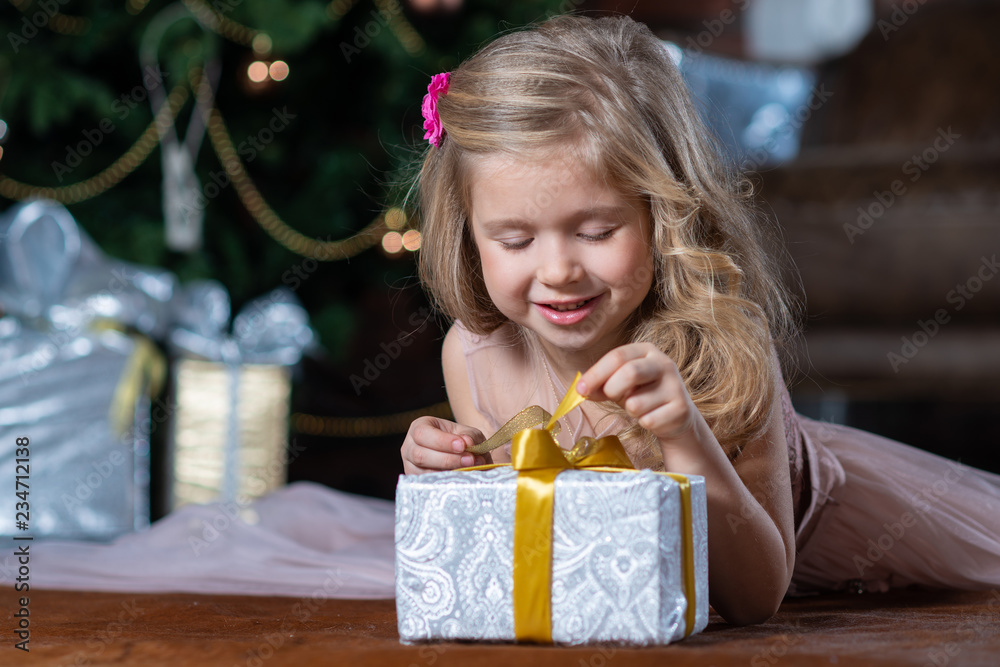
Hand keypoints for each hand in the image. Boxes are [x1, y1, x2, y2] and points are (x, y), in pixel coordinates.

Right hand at [400, 416, 488, 474]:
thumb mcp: (467, 433)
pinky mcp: (416, 481)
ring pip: (424, 473)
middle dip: (447, 460)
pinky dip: (445, 482)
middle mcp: (409, 446)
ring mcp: (410, 466)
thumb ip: (469, 436)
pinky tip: (460, 478)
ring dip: (449, 472)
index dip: (441, 441)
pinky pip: (428, 485)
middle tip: (470, 460)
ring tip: (470, 469)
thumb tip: (468, 443)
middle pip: (420, 455)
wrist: (461, 455)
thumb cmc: (461, 440)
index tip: (462, 446)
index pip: (422, 433)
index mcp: (419, 427)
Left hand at [578, 343, 697, 441]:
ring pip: (636, 403)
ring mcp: (675, 386)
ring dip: (629, 410)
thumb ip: (600, 385)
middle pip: (630, 372)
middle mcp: (664, 363)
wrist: (676, 417)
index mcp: (646, 351)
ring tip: (639, 407)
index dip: (596, 374)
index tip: (580, 390)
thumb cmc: (642, 395)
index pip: (617, 356)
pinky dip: (643, 423)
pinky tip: (652, 417)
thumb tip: (581, 391)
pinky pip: (648, 421)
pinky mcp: (681, 409)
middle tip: (610, 397)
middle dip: (612, 389)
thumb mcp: (619, 385)